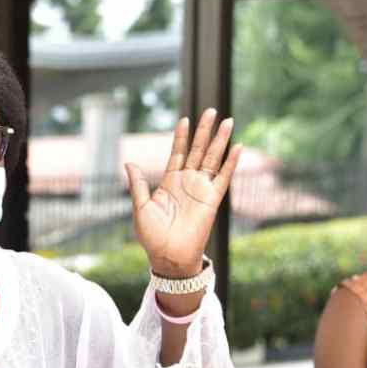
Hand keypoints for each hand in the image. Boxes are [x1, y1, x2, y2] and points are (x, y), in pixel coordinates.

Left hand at [125, 109, 242, 276]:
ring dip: (220, 140)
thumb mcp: (141, 207)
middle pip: (197, 150)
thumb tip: (128, 163)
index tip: (184, 119)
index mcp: (169, 182)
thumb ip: (138, 184)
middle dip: (204, 131)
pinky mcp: (212, 200)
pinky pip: (223, 178)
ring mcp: (200, 189)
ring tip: (228, 121)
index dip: (181, 137)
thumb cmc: (152, 236)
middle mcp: (187, 182)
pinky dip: (231, 163)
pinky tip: (238, 147)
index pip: (177, 153)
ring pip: (212, 159)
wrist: (168, 257)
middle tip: (211, 110)